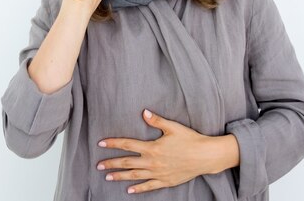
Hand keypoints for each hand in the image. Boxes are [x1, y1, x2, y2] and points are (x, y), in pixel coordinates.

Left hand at [96, 109, 239, 194]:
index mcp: (152, 147)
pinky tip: (130, 190)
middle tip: (99, 165)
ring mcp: (158, 173)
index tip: (101, 143)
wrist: (205, 156)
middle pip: (127, 162)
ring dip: (121, 176)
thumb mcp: (173, 127)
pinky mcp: (166, 181)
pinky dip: (139, 188)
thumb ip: (157, 121)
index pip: (128, 145)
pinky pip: (149, 186)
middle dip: (112, 163)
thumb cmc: (190, 139)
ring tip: (108, 177)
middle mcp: (153, 162)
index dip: (113, 144)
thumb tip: (144, 112)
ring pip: (135, 175)